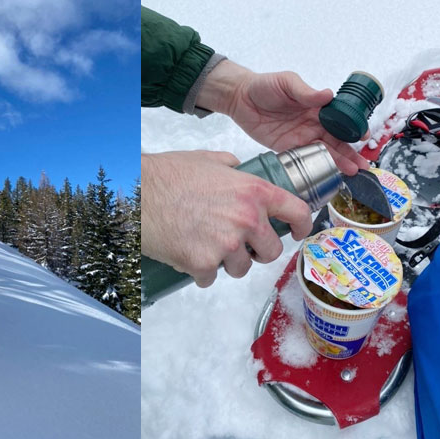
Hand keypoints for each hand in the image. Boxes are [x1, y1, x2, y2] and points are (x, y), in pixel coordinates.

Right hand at [141, 151, 311, 286]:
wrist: (138, 194)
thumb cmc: (168, 175)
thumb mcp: (207, 161)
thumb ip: (230, 166)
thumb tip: (238, 169)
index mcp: (253, 192)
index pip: (297, 212)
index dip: (301, 226)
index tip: (295, 232)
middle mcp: (246, 219)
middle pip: (271, 251)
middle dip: (257, 251)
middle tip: (239, 244)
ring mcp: (226, 245)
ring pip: (241, 268)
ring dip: (227, 263)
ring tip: (206, 246)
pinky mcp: (204, 263)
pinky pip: (211, 278)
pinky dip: (201, 271)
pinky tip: (188, 254)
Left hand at [196, 61, 369, 175]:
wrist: (240, 98)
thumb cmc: (265, 85)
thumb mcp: (287, 83)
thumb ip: (306, 92)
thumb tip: (328, 95)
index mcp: (317, 106)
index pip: (341, 119)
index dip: (353, 128)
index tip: (364, 136)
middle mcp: (312, 123)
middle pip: (336, 140)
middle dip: (350, 152)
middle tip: (363, 165)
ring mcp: (300, 137)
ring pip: (324, 152)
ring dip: (338, 162)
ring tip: (352, 173)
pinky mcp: (286, 148)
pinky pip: (304, 159)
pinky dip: (316, 168)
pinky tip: (328, 175)